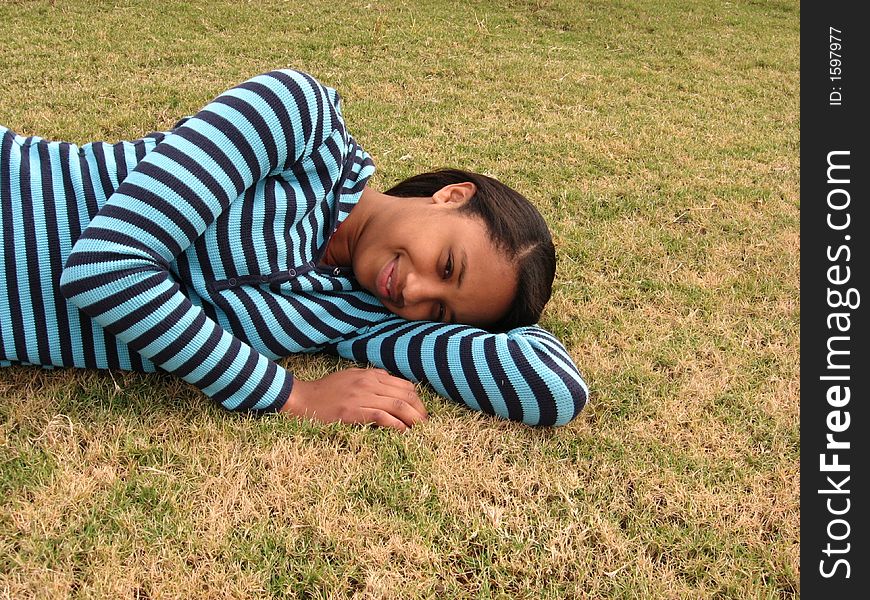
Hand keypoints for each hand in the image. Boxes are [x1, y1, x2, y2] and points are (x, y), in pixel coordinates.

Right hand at [280, 368, 426, 430]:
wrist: (302, 399)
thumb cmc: (326, 391)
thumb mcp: (352, 377)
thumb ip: (372, 380)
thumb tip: (392, 388)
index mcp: (370, 375)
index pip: (404, 385)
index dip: (418, 400)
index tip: (422, 413)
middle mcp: (368, 383)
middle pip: (405, 395)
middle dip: (420, 411)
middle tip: (426, 425)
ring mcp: (360, 397)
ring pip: (397, 405)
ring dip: (413, 419)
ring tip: (420, 431)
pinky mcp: (352, 412)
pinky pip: (381, 416)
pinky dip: (396, 424)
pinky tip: (403, 432)